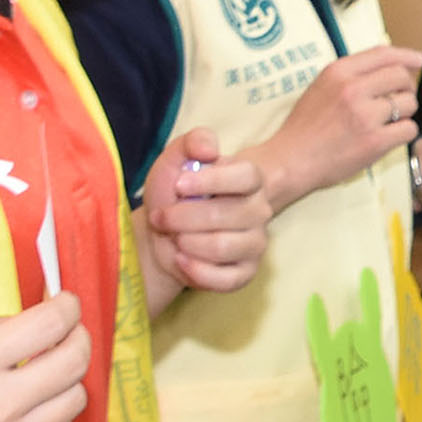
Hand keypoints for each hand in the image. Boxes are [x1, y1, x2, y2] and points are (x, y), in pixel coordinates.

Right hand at [0, 293, 91, 421]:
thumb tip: (41, 317)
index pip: (51, 324)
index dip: (67, 306)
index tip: (65, 304)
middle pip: (74, 360)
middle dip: (77, 337)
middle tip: (65, 334)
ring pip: (76, 400)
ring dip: (65, 383)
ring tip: (39, 379)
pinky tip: (36, 417)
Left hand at [142, 129, 270, 296]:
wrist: (165, 233)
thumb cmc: (174, 194)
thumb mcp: (175, 160)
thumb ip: (192, 142)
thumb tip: (210, 150)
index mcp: (249, 180)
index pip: (246, 176)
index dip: (211, 181)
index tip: (179, 185)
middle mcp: (259, 211)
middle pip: (225, 215)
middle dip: (182, 218)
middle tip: (161, 217)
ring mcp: (255, 244)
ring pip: (222, 247)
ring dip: (187, 243)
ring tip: (173, 238)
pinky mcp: (246, 272)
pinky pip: (226, 279)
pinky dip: (196, 271)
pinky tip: (181, 260)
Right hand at [256, 47, 421, 205]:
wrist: (290, 161)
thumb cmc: (304, 128)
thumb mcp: (320, 87)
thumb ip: (350, 74)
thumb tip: (387, 63)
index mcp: (338, 72)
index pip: (383, 54)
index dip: (406, 56)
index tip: (418, 60)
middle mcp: (352, 89)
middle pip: (401, 77)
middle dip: (407, 87)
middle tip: (401, 99)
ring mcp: (365, 115)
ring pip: (409, 103)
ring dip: (405, 112)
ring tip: (389, 121)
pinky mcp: (375, 141)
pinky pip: (409, 129)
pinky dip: (404, 133)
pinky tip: (390, 137)